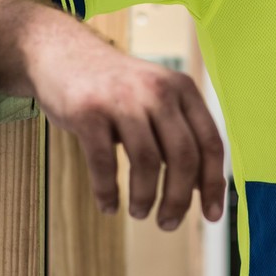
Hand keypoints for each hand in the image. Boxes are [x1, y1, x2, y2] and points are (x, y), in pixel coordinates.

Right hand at [27, 35, 226, 230]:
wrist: (62, 53)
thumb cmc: (114, 87)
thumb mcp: (155, 97)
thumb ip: (180, 133)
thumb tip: (202, 189)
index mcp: (182, 88)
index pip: (210, 142)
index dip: (213, 184)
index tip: (211, 216)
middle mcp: (157, 90)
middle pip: (183, 157)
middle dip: (179, 199)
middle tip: (169, 223)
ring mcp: (121, 98)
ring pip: (146, 163)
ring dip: (146, 198)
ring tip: (140, 212)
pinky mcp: (87, 111)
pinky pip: (103, 164)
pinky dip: (108, 192)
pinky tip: (109, 205)